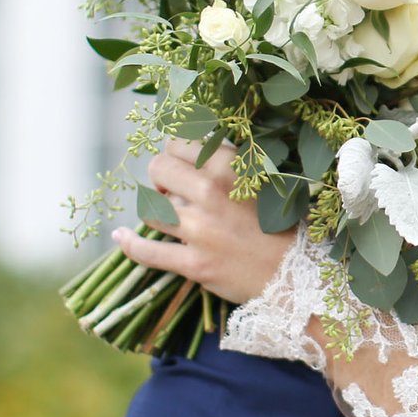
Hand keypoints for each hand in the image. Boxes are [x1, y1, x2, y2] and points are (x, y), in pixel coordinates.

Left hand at [113, 141, 295, 304]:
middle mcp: (210, 193)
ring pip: (150, 207)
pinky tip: (121, 236)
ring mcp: (199, 230)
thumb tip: (197, 147)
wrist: (297, 273)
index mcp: (229, 167)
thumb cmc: (284, 224)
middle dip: (160, 176)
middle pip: (158, 169)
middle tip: (172, 189)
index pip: (178, 143)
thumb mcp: (264, 181)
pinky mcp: (193, 263)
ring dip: (152, 208)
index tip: (182, 164)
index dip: (176, 153)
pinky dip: (129, 243)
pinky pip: (147, 252)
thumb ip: (230, 163)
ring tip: (163, 212)